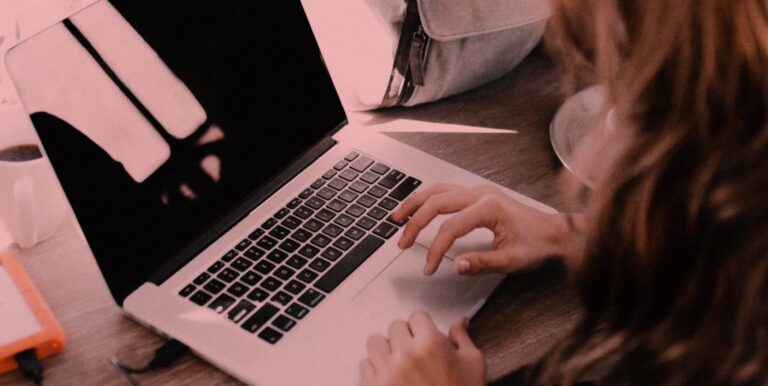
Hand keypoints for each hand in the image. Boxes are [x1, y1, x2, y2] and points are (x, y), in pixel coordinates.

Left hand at [360, 312, 484, 385]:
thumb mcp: (473, 365)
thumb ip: (462, 339)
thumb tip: (460, 321)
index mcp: (430, 344)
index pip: (416, 316)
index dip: (424, 326)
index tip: (426, 335)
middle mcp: (405, 354)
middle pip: (395, 327)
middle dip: (406, 336)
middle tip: (416, 351)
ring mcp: (387, 372)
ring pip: (375, 343)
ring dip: (387, 349)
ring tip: (399, 361)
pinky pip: (365, 366)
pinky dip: (375, 369)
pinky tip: (390, 377)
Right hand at [391, 183, 571, 274]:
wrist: (555, 232)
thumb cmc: (537, 244)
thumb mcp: (512, 261)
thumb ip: (482, 263)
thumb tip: (456, 265)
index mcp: (489, 208)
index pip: (450, 227)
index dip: (435, 249)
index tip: (429, 267)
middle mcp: (481, 194)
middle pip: (436, 202)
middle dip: (415, 223)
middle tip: (402, 243)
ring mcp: (479, 191)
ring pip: (438, 190)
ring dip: (415, 203)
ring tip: (397, 217)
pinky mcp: (478, 194)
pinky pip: (446, 190)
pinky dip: (428, 198)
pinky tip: (418, 207)